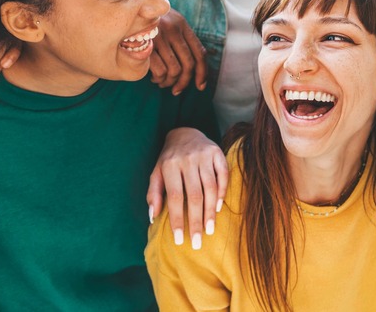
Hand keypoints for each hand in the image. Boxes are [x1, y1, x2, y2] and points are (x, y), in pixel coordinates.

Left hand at [147, 128, 227, 249]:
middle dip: (195, 221)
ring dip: (210, 211)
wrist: (185, 133)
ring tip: (209, 230)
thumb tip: (153, 217)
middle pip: (194, 196)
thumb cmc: (169, 160)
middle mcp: (187, 159)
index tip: (180, 240)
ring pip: (210, 188)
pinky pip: (223, 175)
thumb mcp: (156, 173)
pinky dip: (222, 193)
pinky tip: (219, 209)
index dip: (177, 219)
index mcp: (169, 165)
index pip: (174, 197)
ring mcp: (204, 155)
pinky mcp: (217, 153)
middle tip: (197, 243)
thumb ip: (153, 193)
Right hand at [150, 9, 206, 94]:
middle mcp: (173, 29)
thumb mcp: (166, 22)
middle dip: (184, 82)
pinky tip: (153, 78)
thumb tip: (194, 67)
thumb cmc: (145, 20)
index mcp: (181, 24)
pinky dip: (158, 79)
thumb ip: (180, 38)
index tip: (200, 86)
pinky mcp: (146, 45)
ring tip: (161, 82)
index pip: (199, 52)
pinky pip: (160, 71)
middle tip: (176, 90)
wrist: (124, 10)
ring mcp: (160, 36)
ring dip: (169, 82)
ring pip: (175, 70)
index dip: (202, 72)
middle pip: (188, 64)